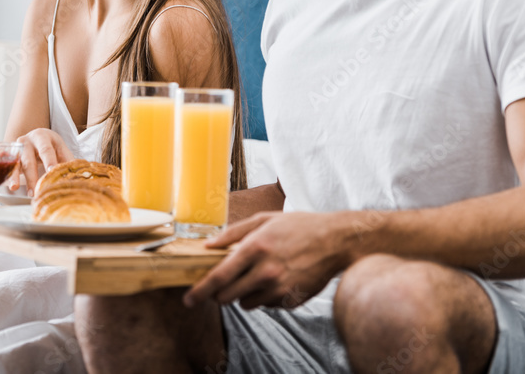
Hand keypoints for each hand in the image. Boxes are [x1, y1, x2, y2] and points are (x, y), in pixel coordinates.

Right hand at [8, 128, 73, 195]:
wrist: (35, 136)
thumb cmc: (50, 145)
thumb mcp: (60, 148)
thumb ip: (67, 160)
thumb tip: (77, 176)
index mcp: (42, 136)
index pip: (46, 150)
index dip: (49, 161)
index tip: (51, 171)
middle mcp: (26, 141)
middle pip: (29, 159)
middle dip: (32, 176)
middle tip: (36, 190)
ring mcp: (16, 148)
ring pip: (16, 164)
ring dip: (17, 178)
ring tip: (19, 190)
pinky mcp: (9, 156)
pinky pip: (8, 167)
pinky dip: (9, 177)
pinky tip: (10, 187)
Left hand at [183, 211, 347, 310]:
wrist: (335, 241)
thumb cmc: (298, 226)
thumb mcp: (264, 220)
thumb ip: (232, 233)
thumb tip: (208, 246)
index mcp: (255, 248)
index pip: (219, 276)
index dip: (200, 290)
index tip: (188, 299)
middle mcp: (266, 271)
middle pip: (227, 297)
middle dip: (221, 293)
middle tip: (226, 282)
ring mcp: (280, 288)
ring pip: (246, 304)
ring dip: (244, 293)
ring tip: (259, 273)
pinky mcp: (291, 300)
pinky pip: (266, 305)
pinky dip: (265, 296)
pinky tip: (277, 278)